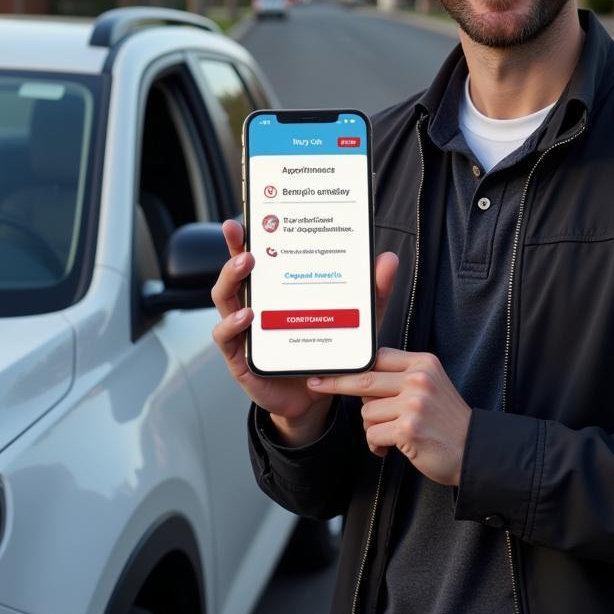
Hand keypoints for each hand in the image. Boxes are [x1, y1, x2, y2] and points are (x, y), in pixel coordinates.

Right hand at [211, 219, 397, 445]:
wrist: (317, 397)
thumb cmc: (326, 350)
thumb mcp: (354, 318)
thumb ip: (372, 292)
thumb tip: (389, 259)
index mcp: (274, 290)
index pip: (256, 256)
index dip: (246, 236)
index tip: (245, 217)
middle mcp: (253, 305)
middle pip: (234, 272)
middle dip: (234, 250)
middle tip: (248, 241)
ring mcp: (243, 331)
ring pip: (225, 299)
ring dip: (231, 280)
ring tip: (247, 267)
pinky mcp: (241, 360)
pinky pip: (226, 338)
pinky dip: (232, 325)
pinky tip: (247, 316)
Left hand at [307, 350, 470, 486]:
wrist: (474, 452)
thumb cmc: (447, 422)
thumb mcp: (430, 386)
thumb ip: (399, 378)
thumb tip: (359, 379)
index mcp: (423, 363)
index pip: (377, 356)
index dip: (352, 365)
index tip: (329, 367)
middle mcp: (419, 378)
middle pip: (364, 379)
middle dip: (336, 384)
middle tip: (316, 384)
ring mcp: (414, 403)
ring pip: (366, 411)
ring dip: (372, 427)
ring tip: (391, 435)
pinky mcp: (408, 428)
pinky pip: (373, 434)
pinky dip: (377, 445)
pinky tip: (390, 448)